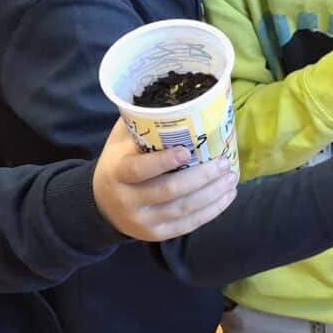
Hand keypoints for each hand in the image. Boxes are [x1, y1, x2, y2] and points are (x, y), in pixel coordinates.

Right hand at [91, 122, 238, 241]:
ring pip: (183, 209)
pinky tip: (227, 196)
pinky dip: (211, 211)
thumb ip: (140, 122)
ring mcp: (143, 222)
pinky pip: (188, 225)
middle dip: (201, 177)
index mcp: (117, 173)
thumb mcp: (120, 141)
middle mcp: (128, 200)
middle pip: (169, 191)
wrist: (102, 205)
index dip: (163, 162)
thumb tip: (175, 97)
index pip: (139, 170)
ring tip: (231, 178)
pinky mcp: (156, 235)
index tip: (187, 151)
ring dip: (212, 194)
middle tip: (223, 163)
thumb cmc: (119, 162)